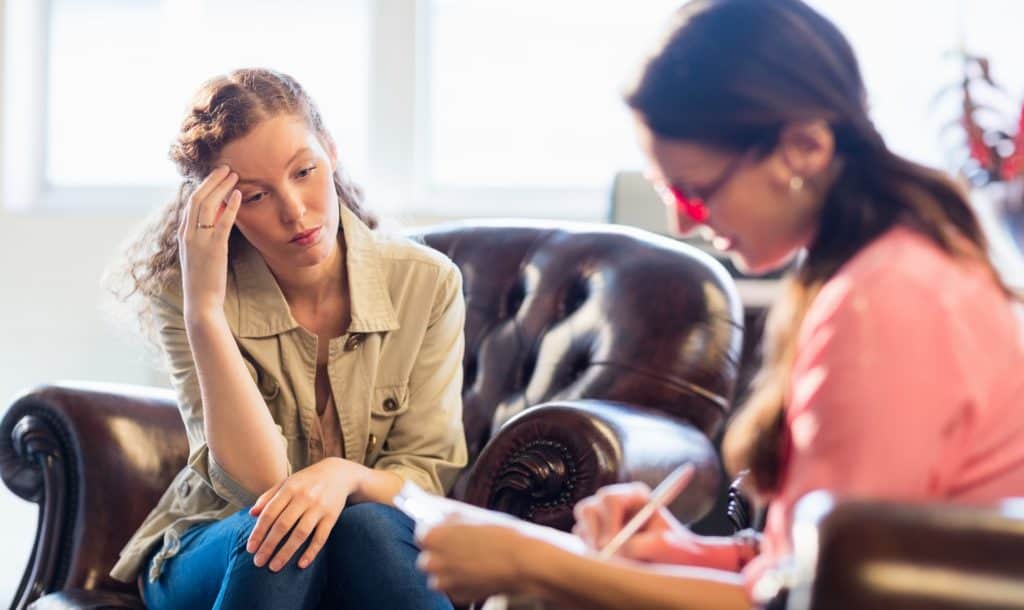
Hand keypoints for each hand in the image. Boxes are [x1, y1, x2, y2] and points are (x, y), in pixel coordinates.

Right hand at [178, 165, 241, 317]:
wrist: (200, 301)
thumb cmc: (203, 279)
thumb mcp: (199, 254)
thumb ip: (204, 236)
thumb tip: (217, 219)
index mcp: (183, 234)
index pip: (190, 202)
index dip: (203, 186)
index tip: (215, 175)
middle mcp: (187, 234)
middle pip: (197, 198)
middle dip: (211, 180)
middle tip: (225, 168)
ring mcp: (199, 240)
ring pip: (207, 205)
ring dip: (221, 187)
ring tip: (233, 175)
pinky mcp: (214, 248)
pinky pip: (222, 222)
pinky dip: (230, 206)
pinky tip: (238, 195)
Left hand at [245, 457, 366, 570]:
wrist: (339, 473)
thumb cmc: (307, 481)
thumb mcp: (287, 483)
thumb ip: (269, 496)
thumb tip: (251, 514)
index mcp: (290, 488)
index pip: (270, 513)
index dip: (259, 532)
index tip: (250, 549)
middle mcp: (304, 497)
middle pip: (283, 525)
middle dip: (269, 545)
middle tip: (258, 562)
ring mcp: (319, 507)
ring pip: (300, 534)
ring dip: (286, 552)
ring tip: (274, 567)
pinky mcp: (332, 516)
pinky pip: (321, 537)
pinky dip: (311, 552)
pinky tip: (301, 565)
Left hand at [416, 517, 538, 603]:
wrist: (522, 561)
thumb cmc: (501, 535)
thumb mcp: (471, 516)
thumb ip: (449, 519)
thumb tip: (440, 518)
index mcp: (432, 536)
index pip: (422, 533)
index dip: (436, 532)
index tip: (446, 533)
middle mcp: (433, 561)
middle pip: (428, 557)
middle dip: (441, 553)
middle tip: (461, 547)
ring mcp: (444, 582)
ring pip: (438, 576)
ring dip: (449, 570)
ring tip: (472, 561)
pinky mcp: (457, 596)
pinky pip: (452, 588)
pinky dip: (461, 582)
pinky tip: (478, 572)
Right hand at [572, 482, 702, 563]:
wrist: (671, 562)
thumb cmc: (674, 551)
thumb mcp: (665, 546)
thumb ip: (645, 545)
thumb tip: (621, 549)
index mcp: (636, 495)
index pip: (611, 499)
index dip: (609, 522)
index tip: (614, 544)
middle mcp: (616, 500)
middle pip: (589, 507)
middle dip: (595, 534)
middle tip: (605, 555)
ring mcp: (602, 515)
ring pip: (582, 522)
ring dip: (591, 542)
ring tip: (611, 559)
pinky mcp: (594, 530)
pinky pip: (580, 537)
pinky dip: (590, 549)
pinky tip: (609, 558)